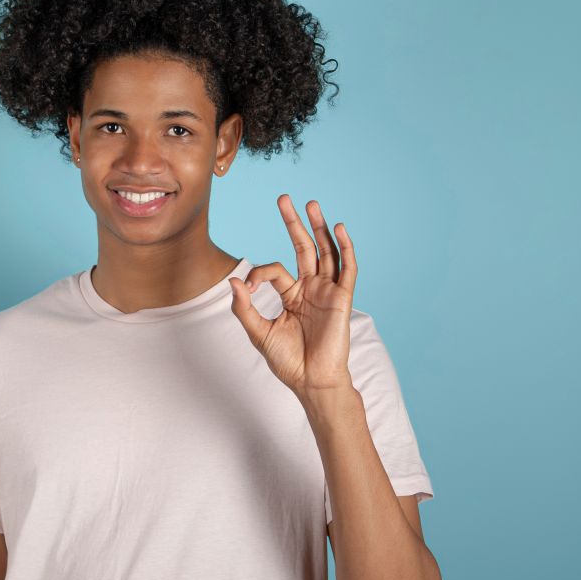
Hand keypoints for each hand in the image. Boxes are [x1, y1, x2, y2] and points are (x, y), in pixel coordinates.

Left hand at [229, 194, 357, 394]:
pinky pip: (347, 269)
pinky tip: (338, 229)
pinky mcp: (342, 299)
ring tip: (312, 204)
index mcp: (291, 295)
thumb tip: (233, 279)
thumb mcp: (258, 333)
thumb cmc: (288, 361)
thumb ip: (244, 307)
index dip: (258, 273)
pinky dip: (344, 248)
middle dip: (294, 223)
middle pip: (304, 247)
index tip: (247, 287)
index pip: (275, 269)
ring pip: (325, 252)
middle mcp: (311, 288)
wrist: (311, 381)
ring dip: (320, 228)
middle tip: (284, 198)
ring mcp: (327, 291)